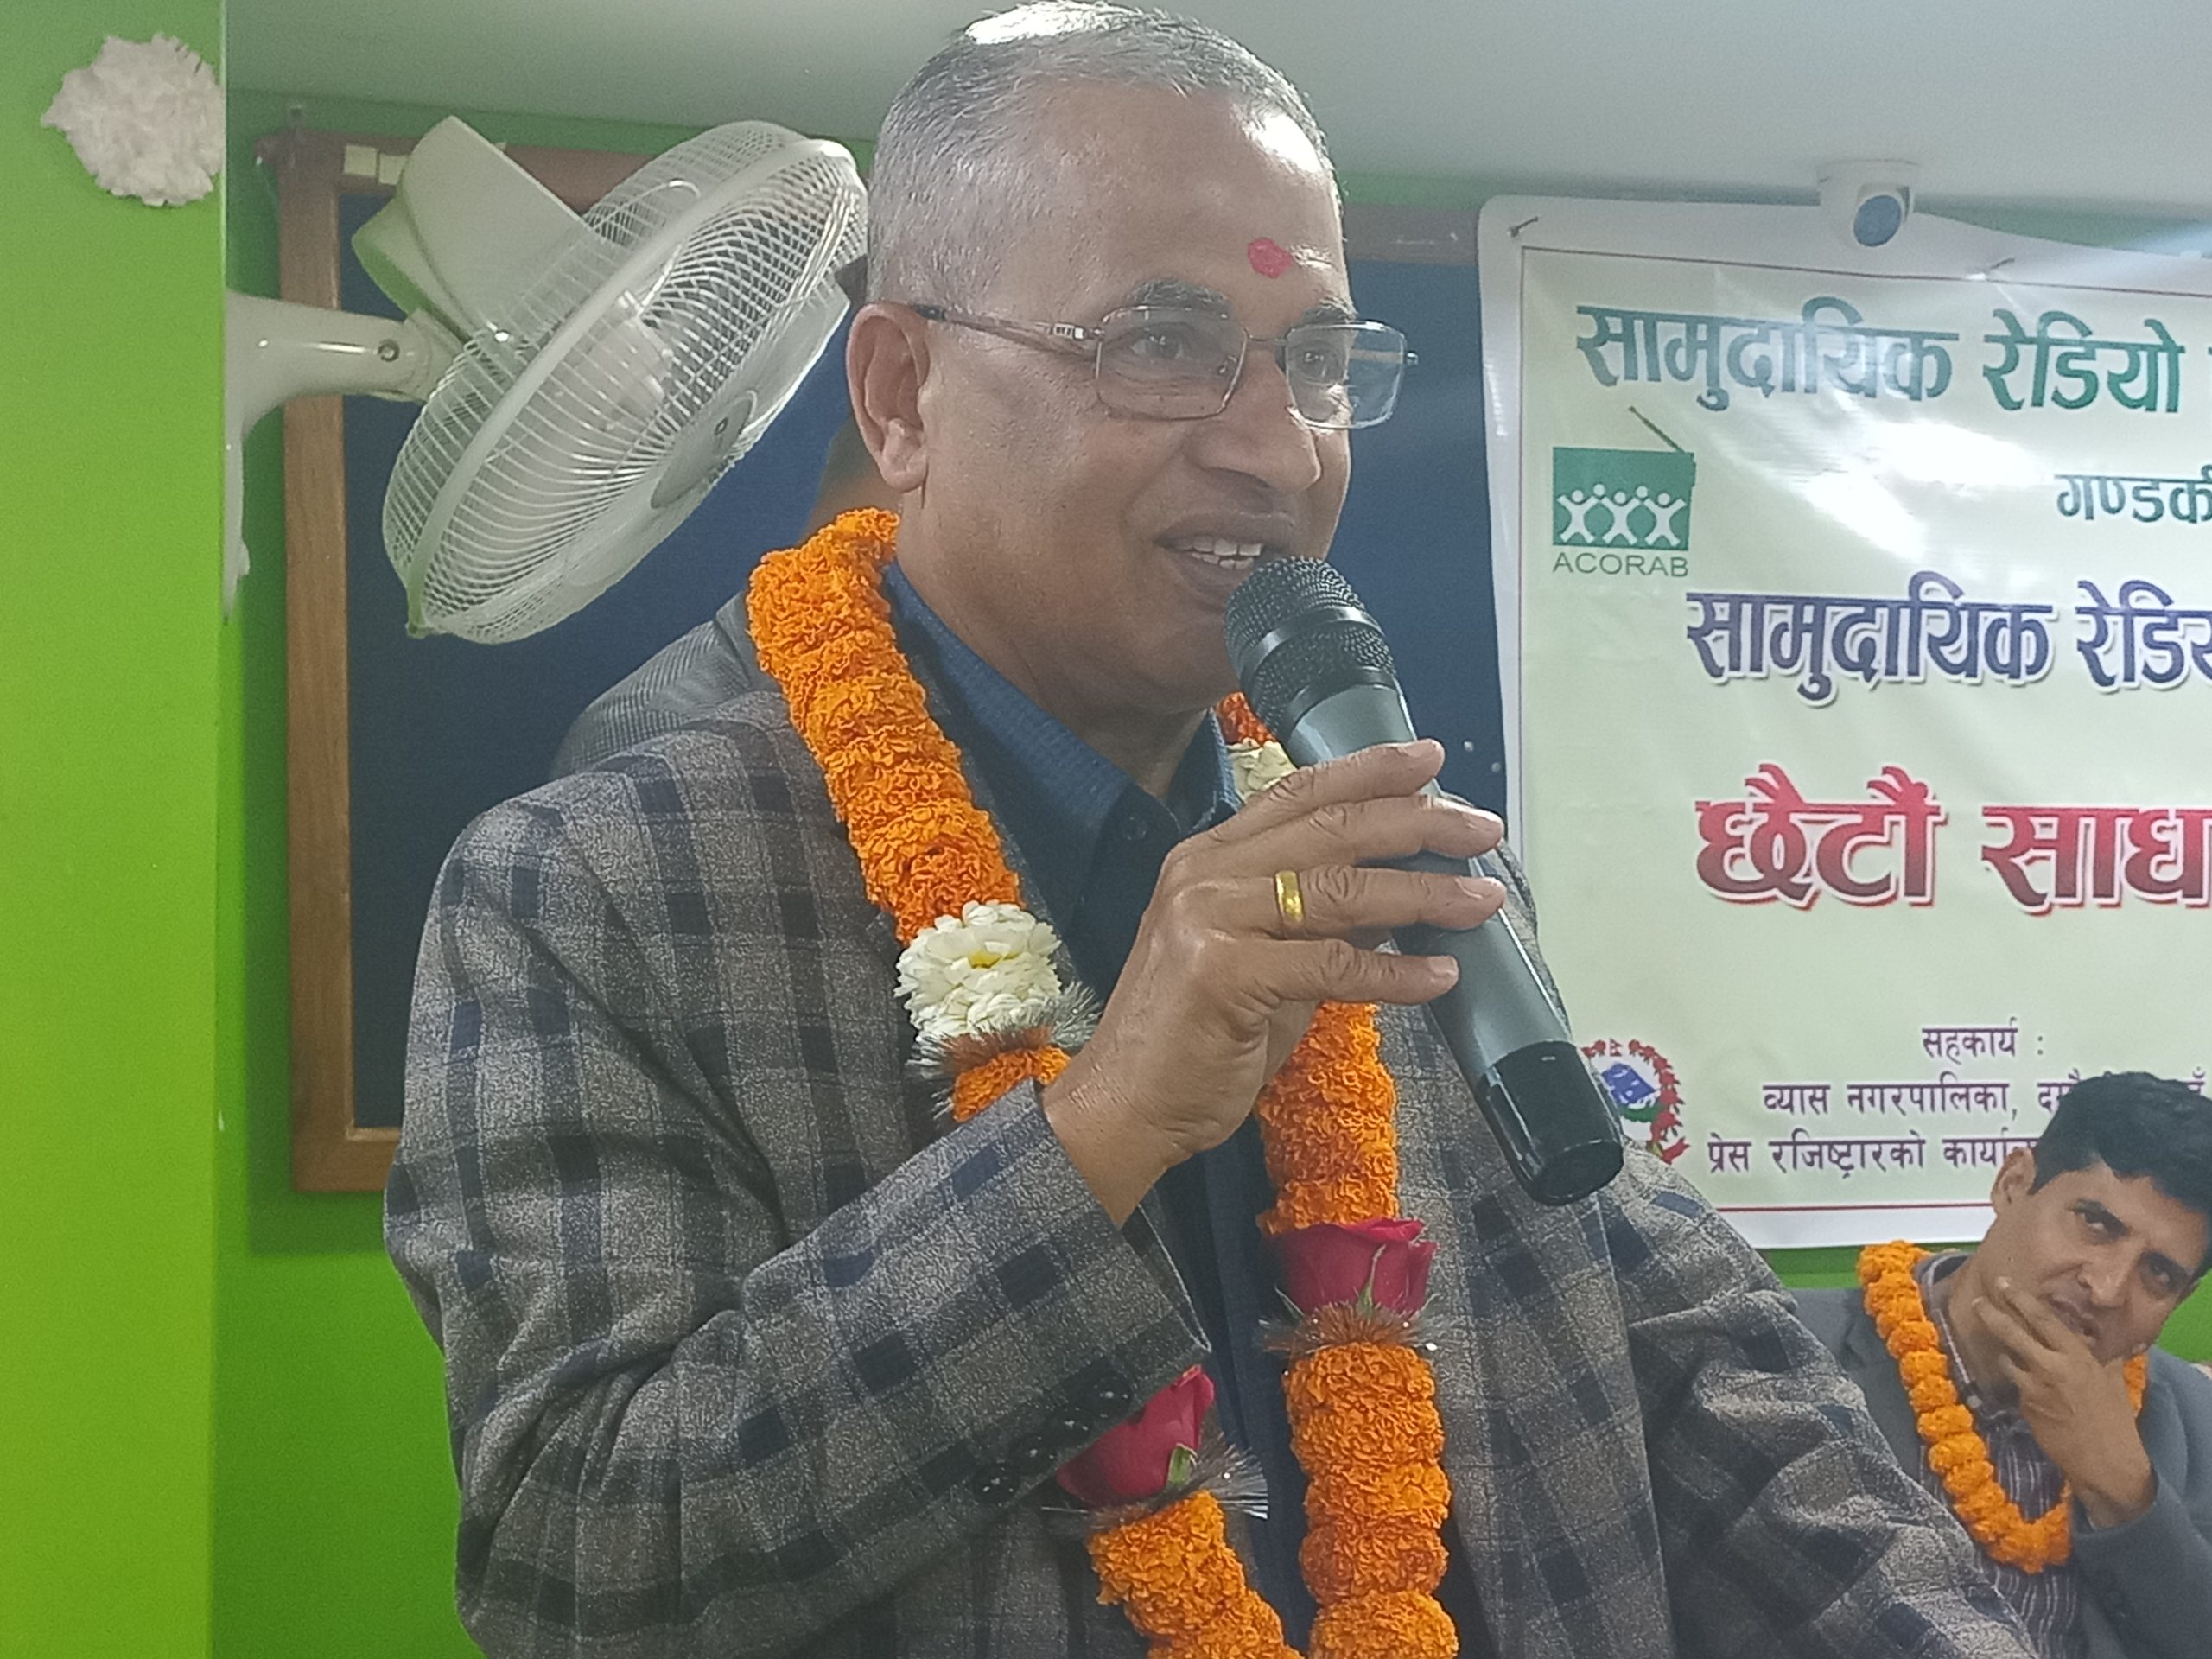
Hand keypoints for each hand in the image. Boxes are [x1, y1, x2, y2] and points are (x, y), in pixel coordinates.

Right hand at [1042, 741, 1503, 1222]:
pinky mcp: (1225, 974)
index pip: (1299, 794)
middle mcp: (1206, 874)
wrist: (1125, 1105)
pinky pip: (1334, 964)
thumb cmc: (1191, 1039)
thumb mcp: (1260, 964)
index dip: (1369, 771)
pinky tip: (1441, 976)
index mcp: (1209, 858)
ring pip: (1341, 890)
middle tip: (1481, 829)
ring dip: (1424, 893)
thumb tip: (1397, 901)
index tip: (1430, 760)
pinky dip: (1396, 973)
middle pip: (1331, 828)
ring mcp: (1210, 919)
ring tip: (1482, 900)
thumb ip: (1316, 925)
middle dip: (1417, 822)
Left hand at [1976, 1277, 2154, 1526]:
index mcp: (2077, 1357)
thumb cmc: (2115, 1419)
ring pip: (2007, 1359)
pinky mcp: (2024, 1407)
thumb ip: (2101, 1355)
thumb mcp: (2112, 1379)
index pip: (2043, 1319)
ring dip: (2002, 1351)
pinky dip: (2019, 1382)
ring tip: (2000, 1344)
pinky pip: (2017, 1386)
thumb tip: (2100, 1337)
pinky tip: (2029, 1387)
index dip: (2021, 1299)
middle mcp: (2051, 1368)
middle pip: (2013, 1333)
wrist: (2106, 1462)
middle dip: (1992, 1313)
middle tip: (1976, 1300)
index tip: (2004, 1284)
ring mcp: (2034, 1388)